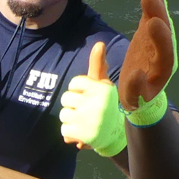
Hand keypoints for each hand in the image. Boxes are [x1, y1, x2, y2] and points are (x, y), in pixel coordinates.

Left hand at [58, 41, 126, 156]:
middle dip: (73, 104)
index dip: (79, 90)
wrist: (115, 133)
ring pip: (63, 114)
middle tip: (87, 110)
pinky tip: (82, 132)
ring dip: (71, 119)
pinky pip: (63, 130)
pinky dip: (70, 133)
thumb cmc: (104, 103)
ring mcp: (88, 120)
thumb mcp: (103, 84)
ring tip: (85, 121)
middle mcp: (96, 102)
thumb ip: (98, 64)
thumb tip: (99, 43)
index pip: (74, 83)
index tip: (90, 96)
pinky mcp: (82, 135)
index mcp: (101, 88)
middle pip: (66, 98)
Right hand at [119, 0, 178, 126]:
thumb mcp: (135, 99)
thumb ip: (136, 89)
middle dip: (158, 13)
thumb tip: (136, 74)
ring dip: (155, 2)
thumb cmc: (138, 99)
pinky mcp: (149, 33)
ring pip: (159, 18)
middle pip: (164, 30)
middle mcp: (164, 50)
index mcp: (164, 68)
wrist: (140, 91)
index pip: (165, 50)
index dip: (160, 36)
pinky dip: (148, 0)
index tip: (152, 22)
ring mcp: (158, 40)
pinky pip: (151, 15)